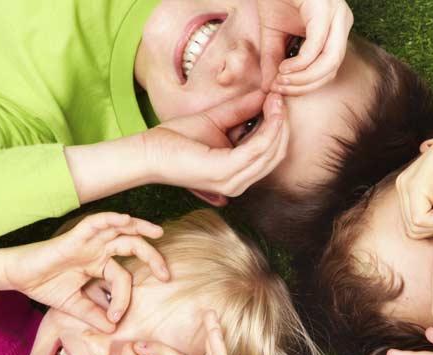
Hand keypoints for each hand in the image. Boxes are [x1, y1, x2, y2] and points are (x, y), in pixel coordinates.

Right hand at [0, 212, 169, 332]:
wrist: (19, 277)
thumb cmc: (44, 286)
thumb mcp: (75, 305)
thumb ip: (94, 315)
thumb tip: (113, 328)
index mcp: (99, 264)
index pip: (123, 277)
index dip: (124, 298)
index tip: (115, 317)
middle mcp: (97, 250)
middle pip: (132, 246)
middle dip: (152, 257)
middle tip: (166, 274)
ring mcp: (88, 241)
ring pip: (120, 229)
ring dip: (140, 228)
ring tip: (158, 233)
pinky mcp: (75, 237)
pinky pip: (96, 222)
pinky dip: (111, 219)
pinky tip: (125, 220)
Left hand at [143, 91, 288, 203]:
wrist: (150, 151)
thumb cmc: (178, 138)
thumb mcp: (218, 119)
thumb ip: (242, 110)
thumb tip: (267, 95)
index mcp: (237, 174)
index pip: (270, 153)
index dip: (279, 126)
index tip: (278, 99)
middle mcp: (238, 183)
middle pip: (276, 153)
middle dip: (282, 124)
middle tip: (281, 97)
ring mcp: (232, 181)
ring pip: (271, 151)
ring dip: (278, 123)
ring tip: (276, 99)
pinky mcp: (224, 173)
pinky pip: (257, 149)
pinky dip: (268, 128)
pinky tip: (268, 109)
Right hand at [257, 0, 352, 95]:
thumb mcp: (272, 35)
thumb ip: (273, 62)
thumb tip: (270, 89)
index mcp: (334, 29)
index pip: (328, 70)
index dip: (305, 86)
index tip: (280, 89)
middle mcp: (341, 22)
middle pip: (332, 70)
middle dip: (304, 86)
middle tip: (279, 88)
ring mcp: (336, 15)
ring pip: (330, 63)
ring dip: (303, 79)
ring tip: (280, 79)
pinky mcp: (325, 10)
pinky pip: (317, 47)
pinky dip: (301, 64)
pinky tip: (284, 68)